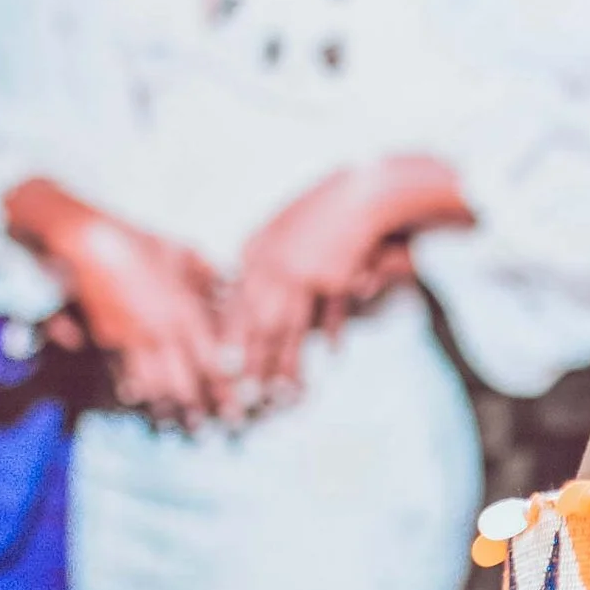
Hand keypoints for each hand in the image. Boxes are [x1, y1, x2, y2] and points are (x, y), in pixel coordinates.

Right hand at [50, 208, 226, 425]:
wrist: (87, 240)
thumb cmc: (137, 241)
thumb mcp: (181, 253)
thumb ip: (206, 275)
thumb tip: (228, 286)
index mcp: (185, 312)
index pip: (213, 360)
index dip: (226, 388)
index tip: (240, 406)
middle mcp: (162, 332)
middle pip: (186, 382)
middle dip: (202, 410)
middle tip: (215, 430)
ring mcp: (133, 339)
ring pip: (156, 386)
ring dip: (170, 411)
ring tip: (182, 428)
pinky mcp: (108, 340)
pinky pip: (124, 374)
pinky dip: (135, 394)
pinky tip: (142, 407)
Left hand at [226, 156, 465, 397]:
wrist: (362, 193)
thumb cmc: (327, 213)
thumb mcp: (290, 234)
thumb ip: (272, 264)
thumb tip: (259, 301)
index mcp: (254, 250)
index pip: (234, 304)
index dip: (230, 341)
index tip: (226, 371)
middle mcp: (268, 262)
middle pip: (252, 323)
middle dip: (249, 364)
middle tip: (246, 396)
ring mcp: (296, 269)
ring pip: (285, 326)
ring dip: (285, 363)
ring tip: (286, 391)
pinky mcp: (327, 273)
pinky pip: (328, 312)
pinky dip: (333, 333)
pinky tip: (334, 356)